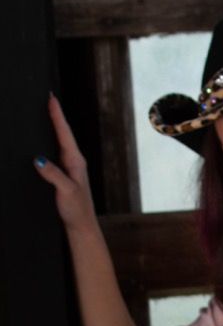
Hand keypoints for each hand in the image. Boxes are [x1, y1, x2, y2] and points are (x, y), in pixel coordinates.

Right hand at [33, 94, 96, 230]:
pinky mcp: (65, 175)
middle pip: (62, 134)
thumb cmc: (77, 210)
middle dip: (55, 116)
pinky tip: (45, 141)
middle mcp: (74, 162)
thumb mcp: (65, 191)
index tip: (51, 98)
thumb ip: (54, 175)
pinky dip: (50, 142)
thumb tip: (39, 159)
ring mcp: (70, 168)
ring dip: (53, 128)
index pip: (64, 133)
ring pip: (60, 142)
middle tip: (48, 98)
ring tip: (46, 112)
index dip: (57, 115)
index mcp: (76, 162)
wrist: (81, 226)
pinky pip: (56, 153)